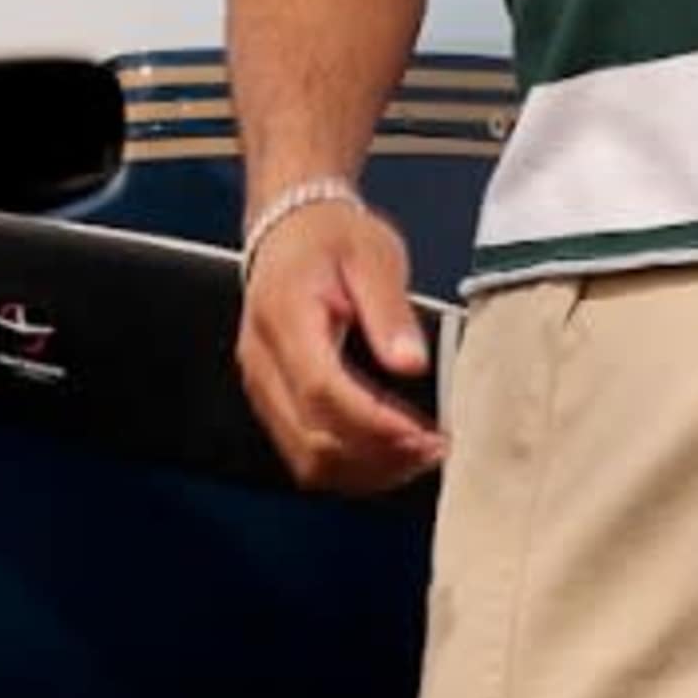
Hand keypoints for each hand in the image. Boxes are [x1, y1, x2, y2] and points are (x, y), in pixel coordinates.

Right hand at [236, 195, 444, 490]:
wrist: (291, 227)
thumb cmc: (332, 238)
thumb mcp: (373, 256)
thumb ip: (390, 312)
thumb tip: (412, 364)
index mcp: (286, 319)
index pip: (323, 391)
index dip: (376, 424)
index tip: (425, 434)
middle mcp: (263, 361)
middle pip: (312, 439)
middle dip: (378, 456)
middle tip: (435, 448)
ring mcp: (263, 386)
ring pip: (306, 461)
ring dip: (366, 470)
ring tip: (420, 455)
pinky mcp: (272, 400)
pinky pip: (305, 453)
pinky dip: (351, 465)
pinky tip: (391, 451)